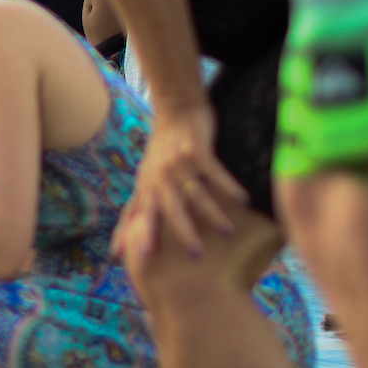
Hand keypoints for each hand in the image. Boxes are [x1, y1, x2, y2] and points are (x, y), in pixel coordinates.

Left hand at [111, 104, 245, 259]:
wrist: (177, 109)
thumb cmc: (162, 150)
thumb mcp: (145, 177)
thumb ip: (137, 206)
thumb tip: (124, 233)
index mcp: (147, 185)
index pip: (138, 214)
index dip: (135, 234)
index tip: (137, 257)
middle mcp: (160, 176)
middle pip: (170, 209)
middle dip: (182, 231)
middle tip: (195, 254)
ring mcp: (178, 163)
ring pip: (197, 193)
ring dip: (213, 213)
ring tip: (226, 231)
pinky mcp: (196, 150)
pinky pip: (215, 172)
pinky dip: (229, 186)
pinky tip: (244, 200)